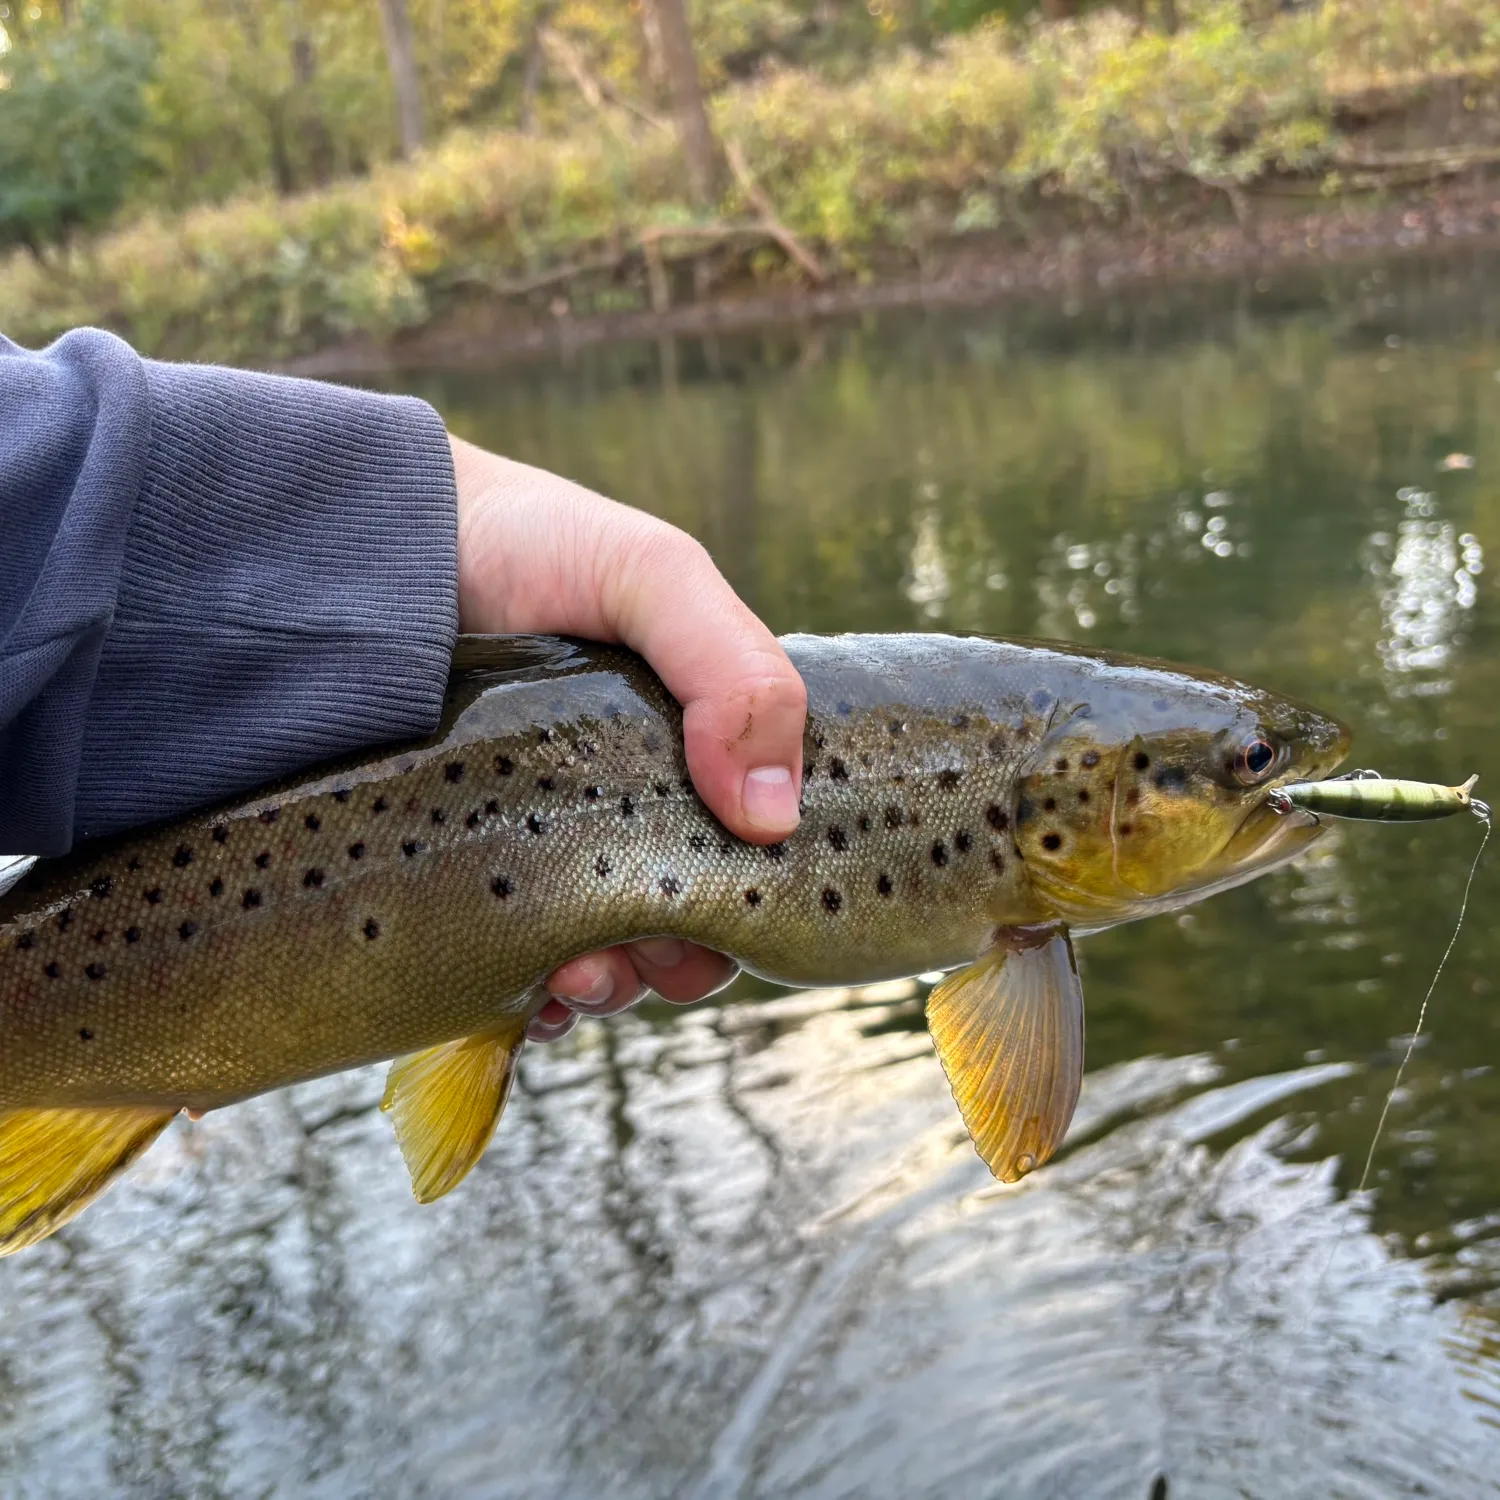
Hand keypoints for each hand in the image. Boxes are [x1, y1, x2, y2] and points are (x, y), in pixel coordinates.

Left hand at [449, 435, 806, 1042]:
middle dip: (666, 963)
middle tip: (623, 958)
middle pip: (676, 925)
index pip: (745, 857)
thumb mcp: (653, 577)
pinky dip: (527, 996)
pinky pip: (505, 962)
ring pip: (598, 955)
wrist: (386, 539)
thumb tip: (773, 818)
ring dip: (602, 986)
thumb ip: (734, 672)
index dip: (743, 910)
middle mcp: (623, 807)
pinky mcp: (463, 868)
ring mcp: (539, 842)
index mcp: (689, 754)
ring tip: (569, 975)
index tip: (711, 927)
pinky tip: (521, 995)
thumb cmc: (532, 544)